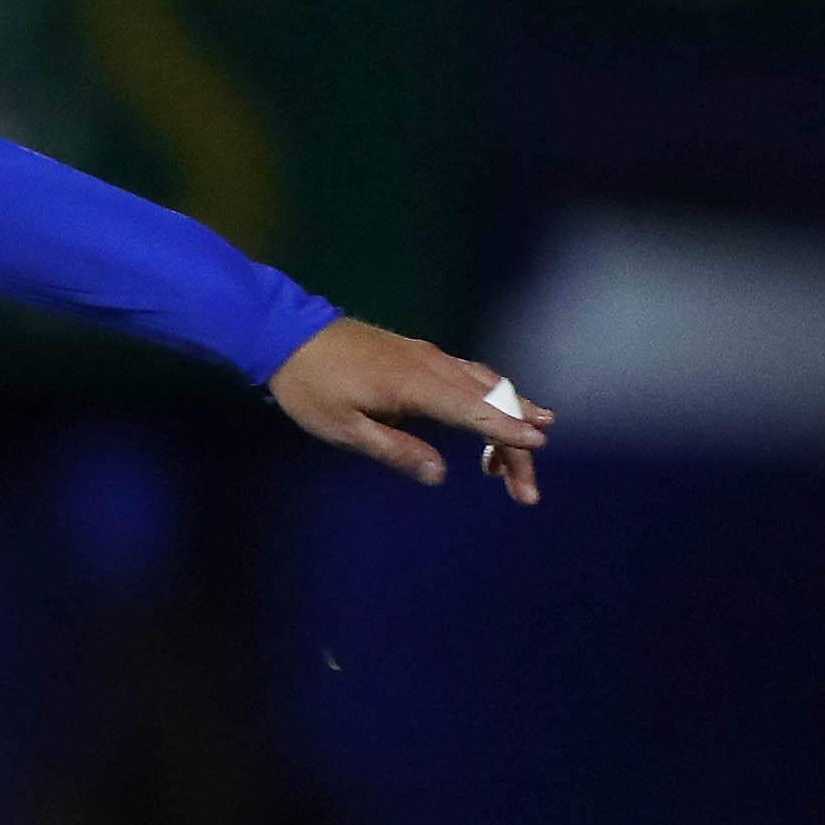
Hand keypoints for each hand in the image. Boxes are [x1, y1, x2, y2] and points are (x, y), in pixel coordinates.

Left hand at [267, 318, 552, 505]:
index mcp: (416, 384)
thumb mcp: (344, 428)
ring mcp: (429, 356)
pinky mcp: (422, 354)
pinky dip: (492, 398)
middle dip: (515, 440)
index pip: (473, 410)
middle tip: (526, 489)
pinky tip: (496, 415)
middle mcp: (432, 365)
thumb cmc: (311, 388)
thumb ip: (395, 450)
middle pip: (491, 401)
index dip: (507, 429)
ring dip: (510, 417)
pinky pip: (471, 375)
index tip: (537, 443)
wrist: (287, 335)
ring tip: (527, 450)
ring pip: (486, 385)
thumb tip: (440, 474)